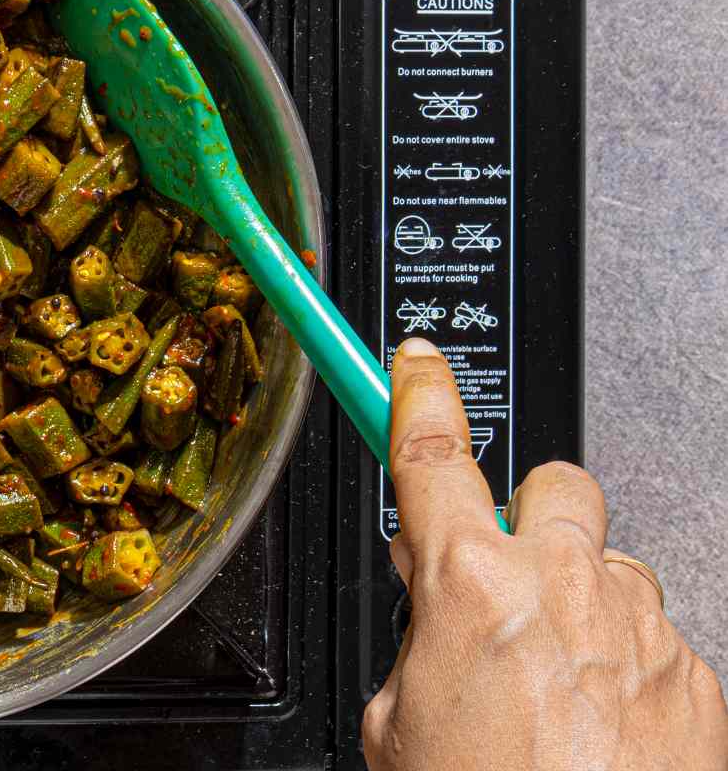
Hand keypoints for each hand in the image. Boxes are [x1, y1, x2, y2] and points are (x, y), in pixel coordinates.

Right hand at [363, 338, 727, 769]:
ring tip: (560, 695)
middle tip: (510, 583)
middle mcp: (562, 582)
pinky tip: (603, 737)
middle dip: (533, 519)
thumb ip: (418, 641)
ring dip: (585, 608)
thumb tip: (435, 611)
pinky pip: (655, 639)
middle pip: (554, 484)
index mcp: (471, 581)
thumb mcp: (400, 726)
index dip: (418, 390)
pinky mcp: (695, 678)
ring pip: (610, 568)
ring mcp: (638, 626)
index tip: (415, 362)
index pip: (432, 448)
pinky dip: (629, 674)